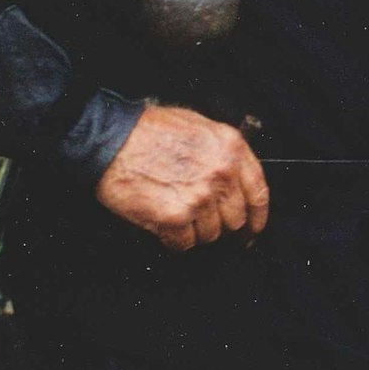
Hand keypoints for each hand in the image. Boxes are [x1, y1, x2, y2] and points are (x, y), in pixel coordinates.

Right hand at [95, 104, 268, 250]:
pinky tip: (162, 223)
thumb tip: (233, 180)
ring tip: (174, 213)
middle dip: (219, 224)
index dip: (257, 218)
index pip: (259, 194)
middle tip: (200, 221)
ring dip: (193, 231)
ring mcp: (199, 197)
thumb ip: (221, 152)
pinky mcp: (175, 217)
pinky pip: (184, 243)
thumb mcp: (197, 126)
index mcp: (231, 148)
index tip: (251, 230)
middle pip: (235, 219)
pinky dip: (173, 240)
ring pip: (210, 235)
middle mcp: (221, 174)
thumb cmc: (146, 130)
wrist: (109, 139)